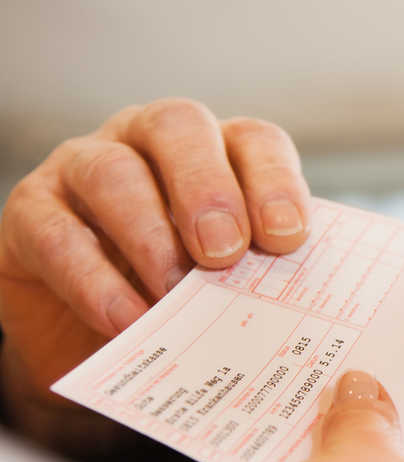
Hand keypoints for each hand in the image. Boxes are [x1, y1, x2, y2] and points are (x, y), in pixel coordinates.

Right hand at [0, 99, 309, 454]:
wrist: (95, 334)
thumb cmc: (185, 294)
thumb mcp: (231, 280)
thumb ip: (262, 275)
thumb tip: (313, 305)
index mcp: (219, 150)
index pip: (254, 141)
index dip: (274, 182)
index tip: (288, 238)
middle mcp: (151, 141)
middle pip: (180, 128)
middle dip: (208, 190)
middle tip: (226, 254)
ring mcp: (85, 167)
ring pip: (112, 172)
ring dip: (150, 236)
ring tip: (176, 294)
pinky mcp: (33, 212)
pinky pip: (55, 232)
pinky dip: (93, 280)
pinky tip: (128, 321)